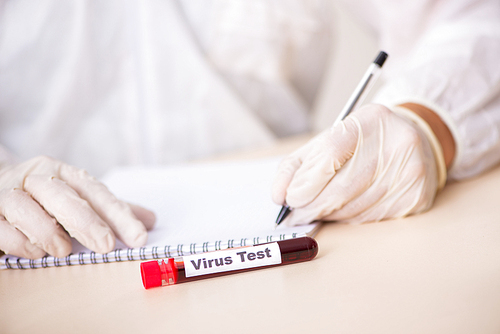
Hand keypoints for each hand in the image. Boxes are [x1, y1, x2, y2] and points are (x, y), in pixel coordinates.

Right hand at [0, 156, 155, 257]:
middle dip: (87, 221)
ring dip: (47, 231)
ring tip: (64, 251)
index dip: (119, 214)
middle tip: (107, 245)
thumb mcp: (80, 198)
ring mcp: (8, 194)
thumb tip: (150, 221)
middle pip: (62, 195)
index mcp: (63, 172)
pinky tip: (35, 253)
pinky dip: (19, 241)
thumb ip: (111, 210)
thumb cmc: (46, 198)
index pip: (96, 191)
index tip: (139, 237)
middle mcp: (36, 178)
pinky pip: (0, 226)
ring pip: (25, 207)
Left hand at [272, 104, 441, 225]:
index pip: (330, 153)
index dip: (305, 182)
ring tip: (320, 210)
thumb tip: (278, 195)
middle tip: (296, 214)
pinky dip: (348, 220)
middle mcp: (396, 144)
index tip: (290, 198)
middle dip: (311, 207)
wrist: (415, 142)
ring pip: (353, 209)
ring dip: (328, 215)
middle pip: (340, 188)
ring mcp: (410, 172)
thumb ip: (298, 165)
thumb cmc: (362, 143)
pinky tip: (345, 210)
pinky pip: (369, 219)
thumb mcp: (328, 140)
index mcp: (370, 120)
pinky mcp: (416, 198)